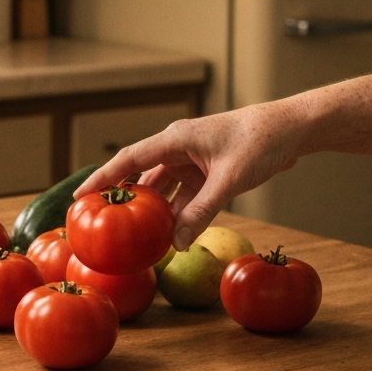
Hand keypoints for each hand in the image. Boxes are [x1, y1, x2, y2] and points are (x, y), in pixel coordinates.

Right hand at [72, 103, 305, 250]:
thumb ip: (202, 210)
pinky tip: (171, 233)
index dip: (102, 178)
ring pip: (162, 187)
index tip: (80, 196)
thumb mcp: (229, 180)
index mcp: (174, 139)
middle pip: (140, 174)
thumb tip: (177, 242)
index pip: (128, 160)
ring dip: (153, 210)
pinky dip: (176, 212)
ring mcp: (191, 159)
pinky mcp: (205, 170)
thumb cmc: (260, 142)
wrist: (292, 129)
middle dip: (122, 197)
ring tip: (135, 234)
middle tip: (101, 220)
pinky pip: (183, 194)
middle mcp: (177, 147)